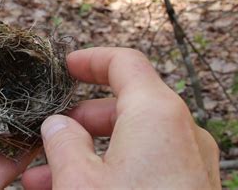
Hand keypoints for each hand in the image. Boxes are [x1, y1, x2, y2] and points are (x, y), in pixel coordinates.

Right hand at [22, 47, 220, 188]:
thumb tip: (57, 125)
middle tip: (49, 134)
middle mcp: (181, 131)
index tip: (66, 66)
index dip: (90, 60)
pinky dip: (112, 168)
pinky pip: (145, 164)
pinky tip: (79, 189)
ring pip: (131, 139)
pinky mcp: (189, 186)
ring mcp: (189, 161)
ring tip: (47, 176)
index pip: (124, 63)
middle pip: (124, 105)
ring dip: (89, 151)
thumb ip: (62, 142)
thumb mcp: (79, 180)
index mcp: (157, 112)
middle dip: (80, 119)